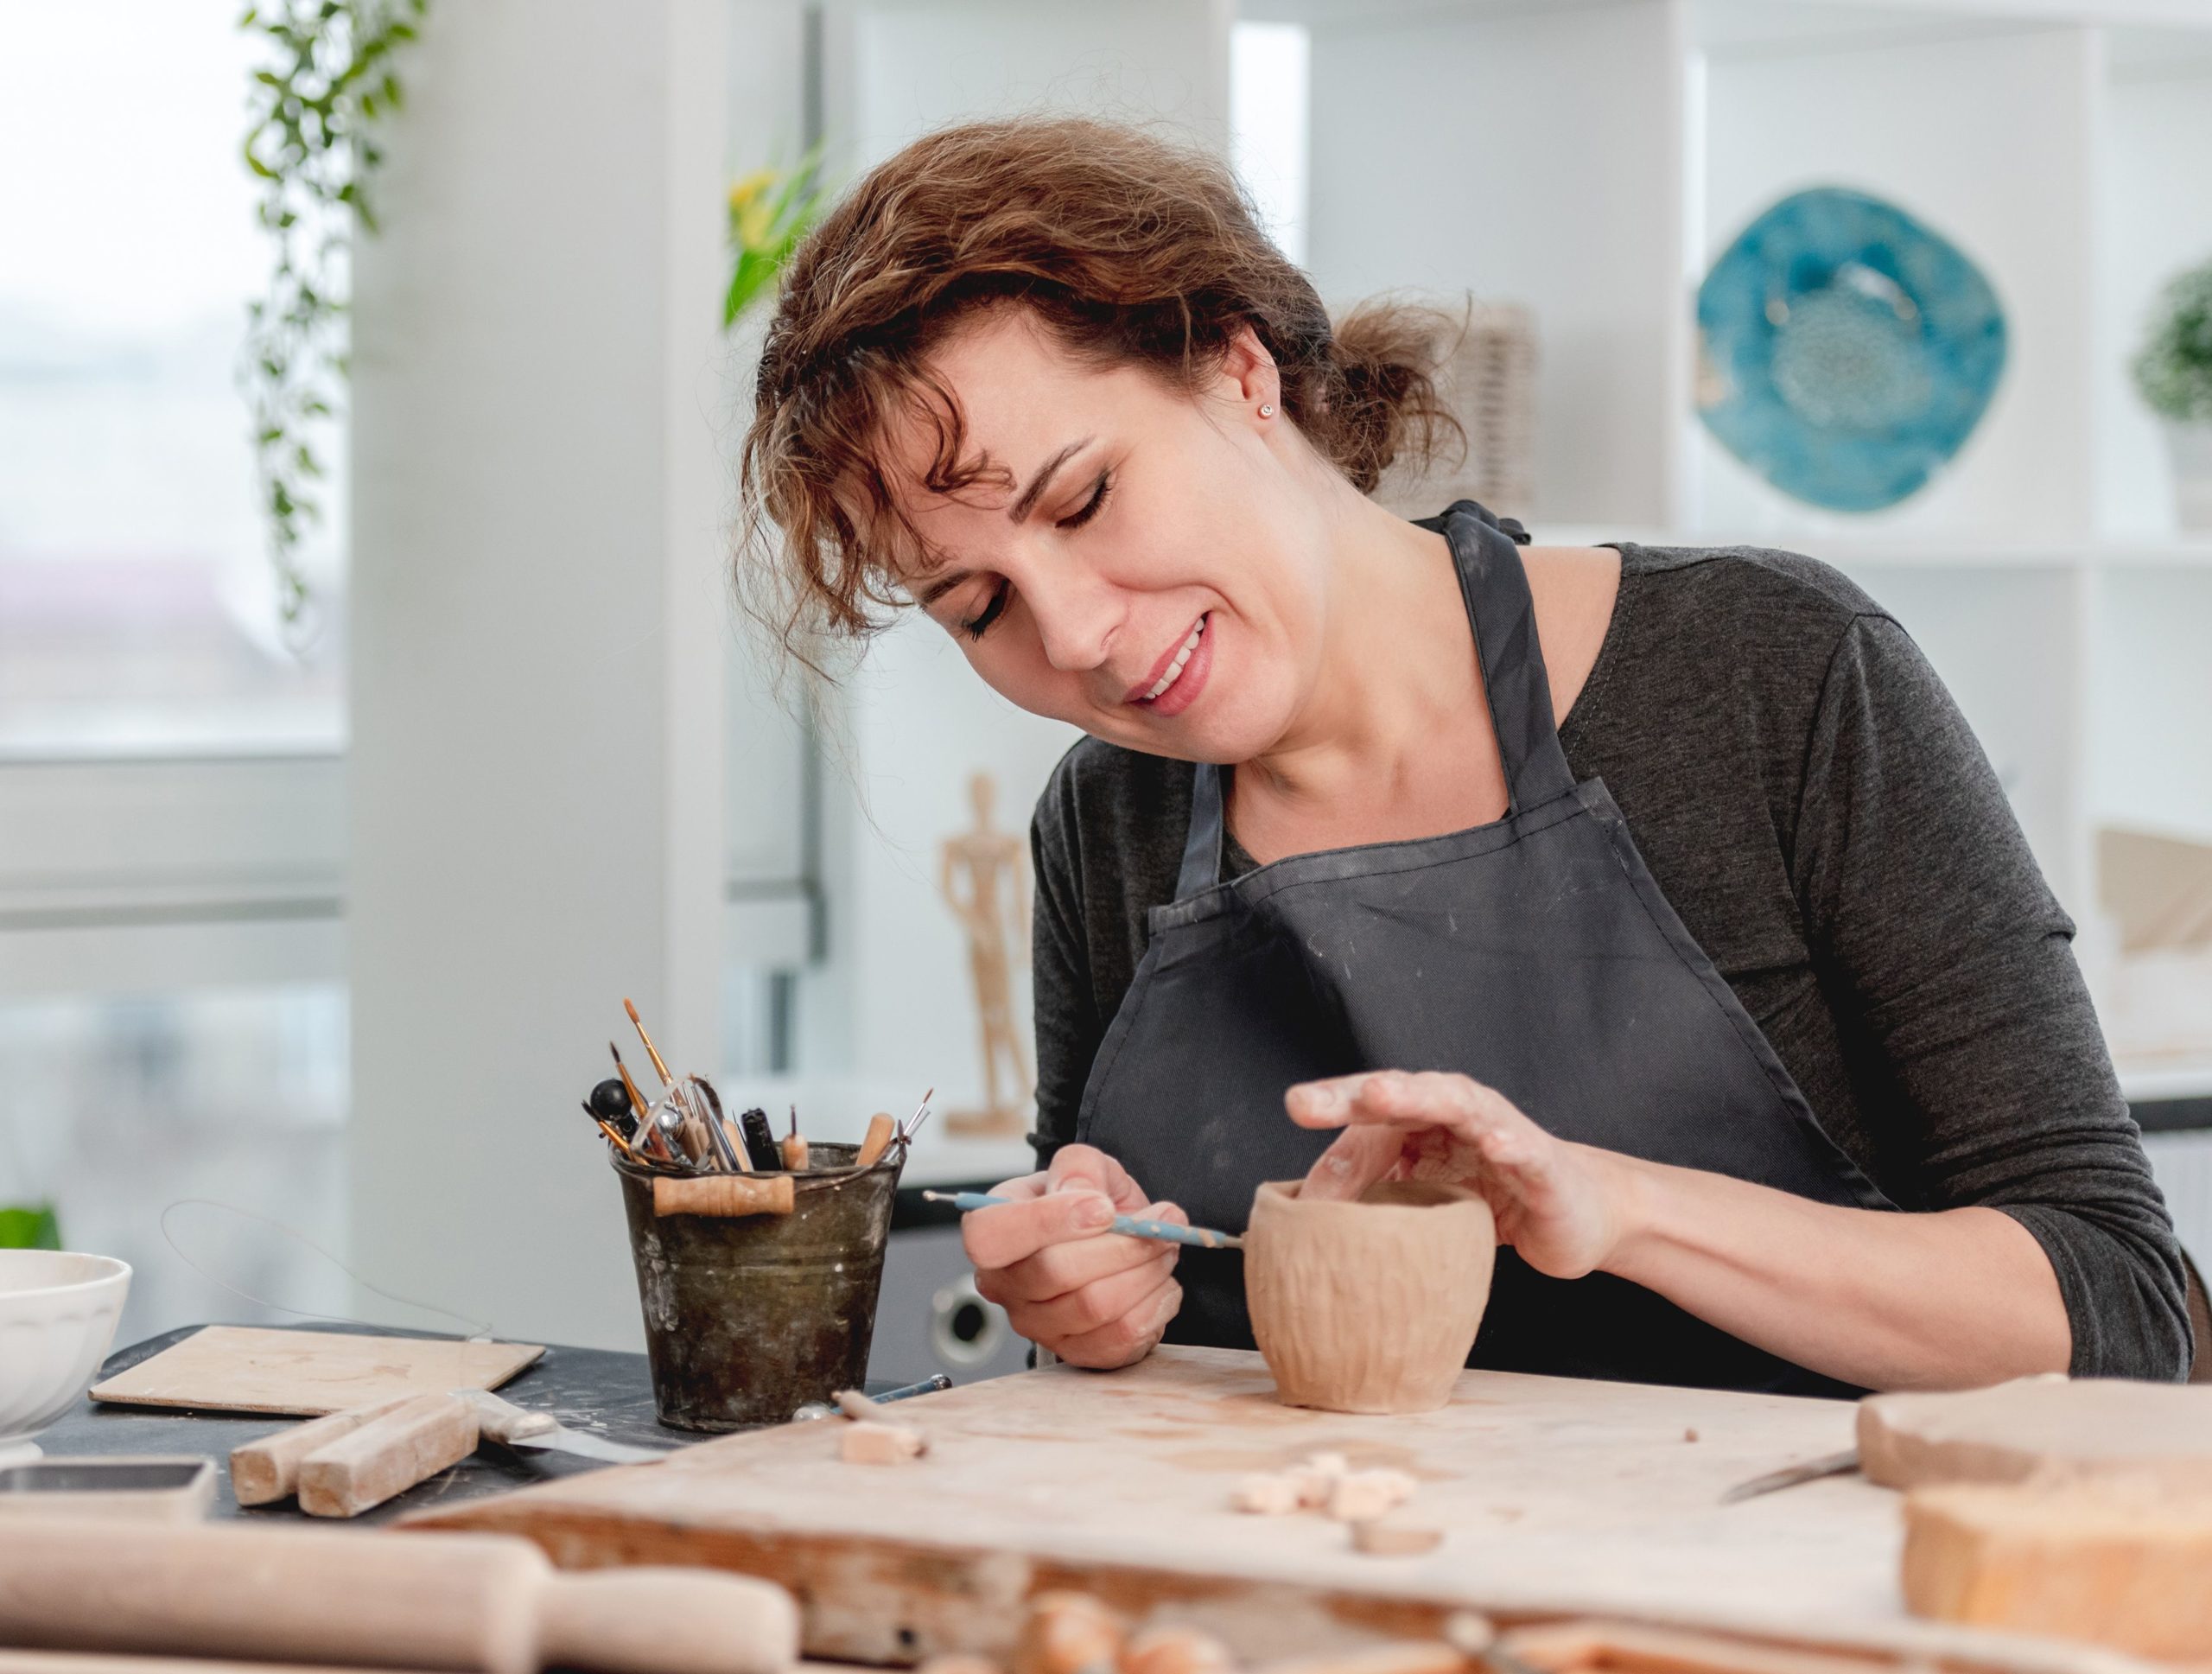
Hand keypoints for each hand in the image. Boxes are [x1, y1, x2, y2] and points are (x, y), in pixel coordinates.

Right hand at [960, 1143, 1185, 1368]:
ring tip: (1163, 1249)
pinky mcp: (1075, 1351)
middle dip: (1122, 1245)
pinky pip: (1120, 1336)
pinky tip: (1161, 1284)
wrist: (1115, 1243)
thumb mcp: (1085, 1166)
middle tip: (1159, 1225)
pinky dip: (1154, 1305)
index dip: (1045, 1221)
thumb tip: (1083, 1197)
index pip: (989, 1236)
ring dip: (1146, 1272)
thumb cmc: (1090, 1203)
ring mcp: (1036, 1325)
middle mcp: (1005, 1284)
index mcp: (994, 1229)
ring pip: (1095, 1306)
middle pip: (1056, 1272)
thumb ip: (1079, 1168)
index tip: (1104, 1208)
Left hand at [1286, 1070, 1635, 1279]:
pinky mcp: (1542, 1163)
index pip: (1370, 1107)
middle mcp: (1458, 1111)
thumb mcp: (1418, 1199)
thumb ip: (1366, 1192)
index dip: (1333, 1105)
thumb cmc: (1489, 1198)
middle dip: (1358, 1093)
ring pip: (1459, 1105)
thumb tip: (1300, 1211)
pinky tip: (1493, 1144)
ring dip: (1419, 1096)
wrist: (1573, 1216)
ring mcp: (1502, 1131)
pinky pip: (1524, 1149)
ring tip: (1380, 1096)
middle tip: (1314, 1100)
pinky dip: (1510, 1143)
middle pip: (1403, 1093)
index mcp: (1422, 1118)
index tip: (1296, 1106)